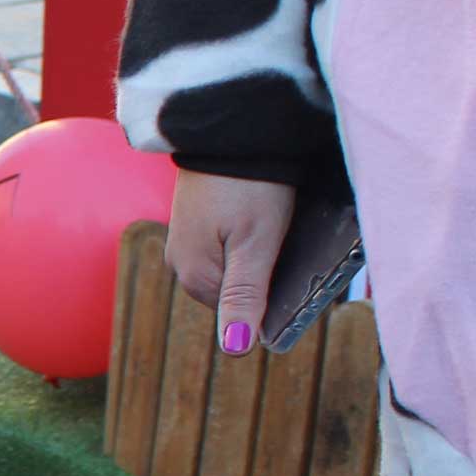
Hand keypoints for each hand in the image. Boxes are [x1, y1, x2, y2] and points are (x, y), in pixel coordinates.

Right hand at [167, 168, 296, 356]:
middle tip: (291, 240)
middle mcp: (179, 260)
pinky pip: (226, 240)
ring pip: (232, 263)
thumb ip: (245, 296)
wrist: (232, 127)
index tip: (295, 266)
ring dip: (257, 251)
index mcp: (192, 274)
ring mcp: (184, 237)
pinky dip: (248, 233)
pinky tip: (264, 213)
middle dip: (264, 272)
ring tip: (281, 223)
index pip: (240, 309)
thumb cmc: (251, 185)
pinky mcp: (194, 215)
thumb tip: (236, 349)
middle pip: (235, 287)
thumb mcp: (256, 244)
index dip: (272, 294)